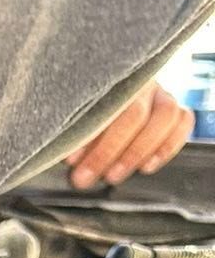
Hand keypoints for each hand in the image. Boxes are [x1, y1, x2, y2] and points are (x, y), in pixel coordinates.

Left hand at [66, 83, 194, 189]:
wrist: (116, 101)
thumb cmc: (94, 113)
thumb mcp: (80, 119)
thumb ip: (77, 134)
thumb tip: (73, 158)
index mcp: (113, 80)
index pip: (105, 104)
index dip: (89, 135)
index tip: (72, 161)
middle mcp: (142, 84)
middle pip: (135, 112)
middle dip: (109, 150)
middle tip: (89, 176)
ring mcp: (162, 95)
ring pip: (166, 115)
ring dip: (139, 150)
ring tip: (115, 176)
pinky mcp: (176, 110)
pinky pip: (184, 121)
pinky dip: (169, 146)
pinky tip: (147, 166)